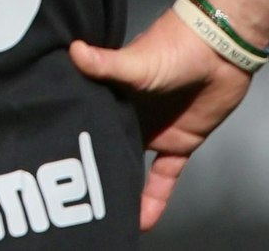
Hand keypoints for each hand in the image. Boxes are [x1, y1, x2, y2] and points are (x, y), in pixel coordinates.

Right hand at [69, 11, 254, 230]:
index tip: (48, 159)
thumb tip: (72, 50)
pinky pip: (163, 177)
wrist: (220, 51)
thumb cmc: (172, 48)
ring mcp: (152, 131)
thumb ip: (106, 63)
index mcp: (108, 94)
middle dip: (91, 168)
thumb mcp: (136, 60)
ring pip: (130, 165)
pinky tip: (143, 220)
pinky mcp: (178, 144)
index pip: (83, 118)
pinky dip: (155, 198)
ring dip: (121, 187)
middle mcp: (125, 114)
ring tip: (105, 216)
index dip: (68, 138)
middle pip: (105, 145)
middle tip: (72, 198)